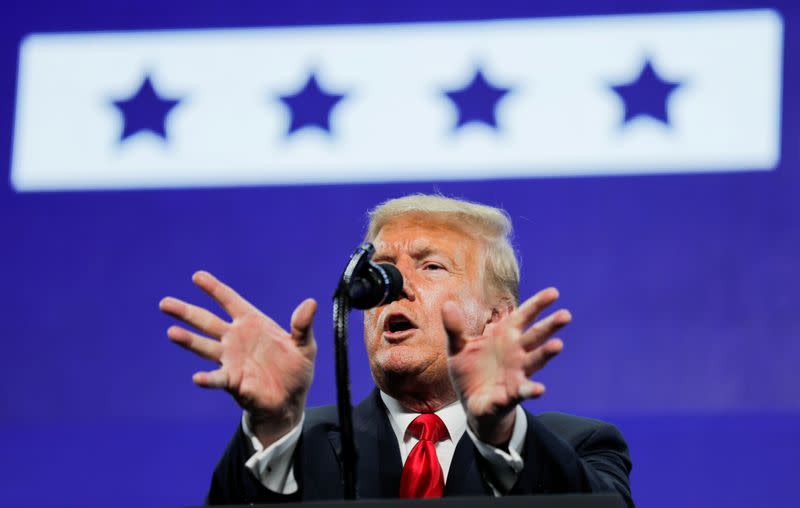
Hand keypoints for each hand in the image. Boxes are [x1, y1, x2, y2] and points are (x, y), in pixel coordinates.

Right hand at [159, 271, 316, 445]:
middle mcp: (236, 339)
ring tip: (171, 333)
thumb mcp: (305, 346)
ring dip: (189, 341)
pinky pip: (218, 379)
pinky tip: (197, 378)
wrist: (291, 400)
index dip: (214, 289)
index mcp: (252, 323)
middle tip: (164, 303)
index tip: (196, 276)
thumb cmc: (295, 369)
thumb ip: (303, 325)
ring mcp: (231, 360)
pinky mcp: (233, 382)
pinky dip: (208, 378)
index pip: (229, 301)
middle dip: (186, 312)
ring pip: (205, 347)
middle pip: (207, 322)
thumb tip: (310, 303)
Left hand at [443, 287, 569, 445]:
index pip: (523, 316)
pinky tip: (539, 389)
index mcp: (504, 336)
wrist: (471, 403)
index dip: (537, 304)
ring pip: (534, 361)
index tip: (553, 292)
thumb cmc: (470, 372)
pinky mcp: (511, 394)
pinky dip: (531, 390)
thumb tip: (447, 305)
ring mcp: (516, 373)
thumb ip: (454, 328)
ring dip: (545, 353)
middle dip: (550, 326)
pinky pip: (522, 391)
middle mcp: (516, 353)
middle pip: (535, 336)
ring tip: (558, 345)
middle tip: (566, 315)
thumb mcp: (457, 348)